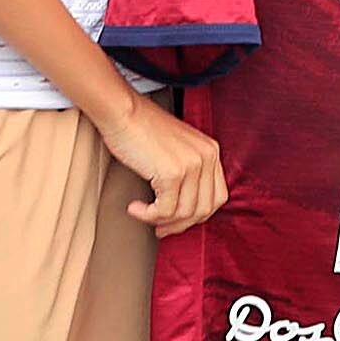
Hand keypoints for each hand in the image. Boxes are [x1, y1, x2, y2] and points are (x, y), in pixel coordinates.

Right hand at [100, 94, 226, 233]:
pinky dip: (148, 215)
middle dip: (181, 224)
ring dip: (161, 220)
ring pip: (184, 213)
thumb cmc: (141, 129)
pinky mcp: (172, 173)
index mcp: (211, 151)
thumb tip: (183, 212)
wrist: (122, 111)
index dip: (197, 215)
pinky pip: (164, 210)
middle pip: (204, 209)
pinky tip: (134, 207)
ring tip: (144, 214)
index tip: (178, 221)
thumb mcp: (176, 148)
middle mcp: (207, 157)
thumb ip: (188, 172)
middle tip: (160, 228)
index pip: (217, 197)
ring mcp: (192, 165)